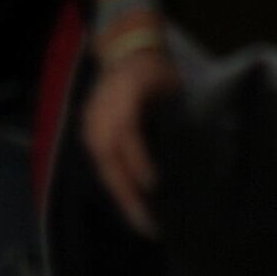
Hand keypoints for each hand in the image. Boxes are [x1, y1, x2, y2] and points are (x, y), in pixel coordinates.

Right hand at [81, 40, 170, 231]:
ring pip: (101, 164)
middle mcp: (102, 107)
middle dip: (126, 193)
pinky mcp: (87, 130)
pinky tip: (129, 204)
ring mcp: (90, 119)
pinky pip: (99, 163)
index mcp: (126, 89)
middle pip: (108, 156)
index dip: (137, 159)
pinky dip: (114, 184)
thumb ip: (174, 115)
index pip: (126, 130)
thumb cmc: (156, 69)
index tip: (154, 184)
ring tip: (140, 222)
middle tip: (148, 224)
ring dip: (120, 195)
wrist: (126, 50)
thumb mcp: (171, 84)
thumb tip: (188, 158)